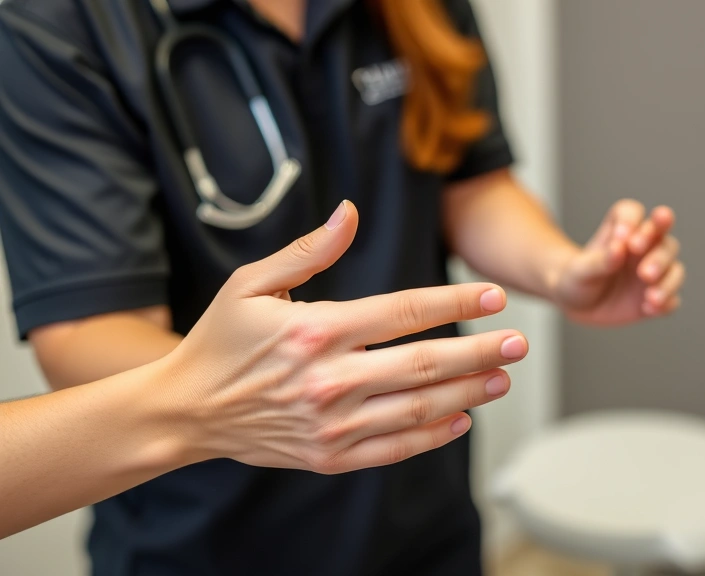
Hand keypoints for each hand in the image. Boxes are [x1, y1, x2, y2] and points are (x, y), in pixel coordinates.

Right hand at [159, 200, 527, 473]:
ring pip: (418, 408)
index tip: (495, 295)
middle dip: (479, 351)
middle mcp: (329, 379)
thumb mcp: (251, 283)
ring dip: (467, 393)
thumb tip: (351, 212)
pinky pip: (395, 448)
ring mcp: (332, 423)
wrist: (185, 410)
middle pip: (425, 363)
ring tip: (501, 377)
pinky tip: (462, 418)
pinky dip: (433, 435)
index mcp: (316, 330)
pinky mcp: (330, 455)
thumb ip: (309, 249)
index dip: (457, 301)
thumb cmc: (220, 341)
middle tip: (517, 343)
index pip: (405, 312)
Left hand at [553, 199, 683, 325]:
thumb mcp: (580, 270)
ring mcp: (655, 271)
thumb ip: (600, 260)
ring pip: (674, 269)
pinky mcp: (658, 296)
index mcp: (622, 229)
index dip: (632, 222)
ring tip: (651, 297)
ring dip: (667, 281)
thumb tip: (620, 248)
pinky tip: (650, 308)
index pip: (633, 212)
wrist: (577, 304)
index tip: (623, 239)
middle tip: (644, 273)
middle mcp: (645, 246)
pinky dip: (666, 302)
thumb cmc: (577, 277)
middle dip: (659, 256)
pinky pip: (671, 299)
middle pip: (664, 241)